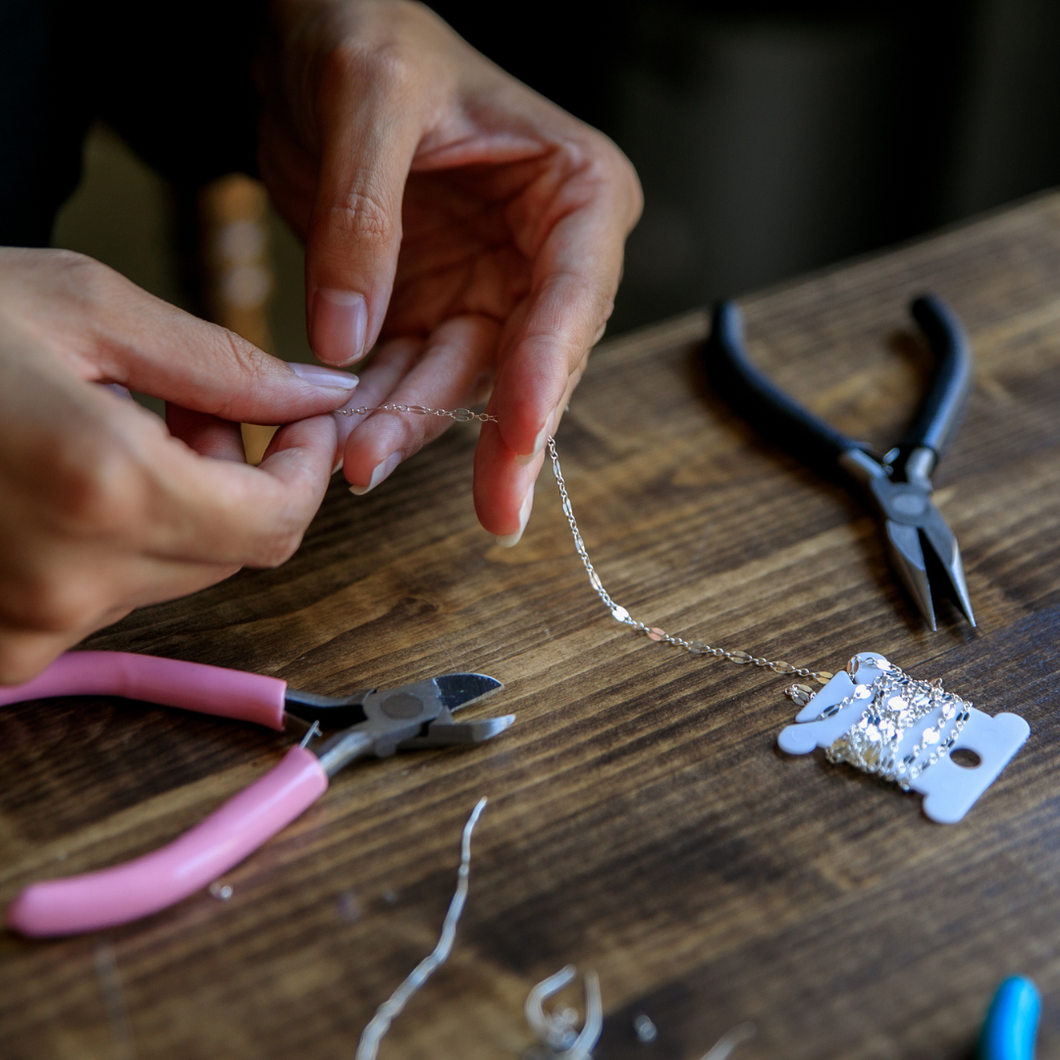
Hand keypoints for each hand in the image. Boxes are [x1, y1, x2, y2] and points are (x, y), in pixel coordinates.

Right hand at [0, 248, 360, 682]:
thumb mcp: (85, 307)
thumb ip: (226, 366)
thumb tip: (324, 394)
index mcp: (103, 490)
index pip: (278, 522)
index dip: (307, 467)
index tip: (303, 417)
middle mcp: (69, 581)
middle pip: (235, 552)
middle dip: (242, 477)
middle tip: (192, 404)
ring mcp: (26, 627)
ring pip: (177, 573)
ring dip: (181, 505)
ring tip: (118, 426)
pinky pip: (111, 594)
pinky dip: (124, 539)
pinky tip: (75, 476)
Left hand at [257, 0, 641, 540]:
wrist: (310, 31)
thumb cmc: (365, 28)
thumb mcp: (368, 96)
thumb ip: (363, 217)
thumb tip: (349, 337)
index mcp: (575, 190)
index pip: (575, 291)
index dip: (552, 366)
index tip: (525, 432)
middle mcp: (545, 253)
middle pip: (533, 359)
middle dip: (502, 434)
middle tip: (493, 507)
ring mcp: (489, 288)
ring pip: (467, 381)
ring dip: (421, 428)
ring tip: (366, 465)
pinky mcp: (432, 309)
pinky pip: (411, 374)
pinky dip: (382, 410)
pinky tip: (352, 442)